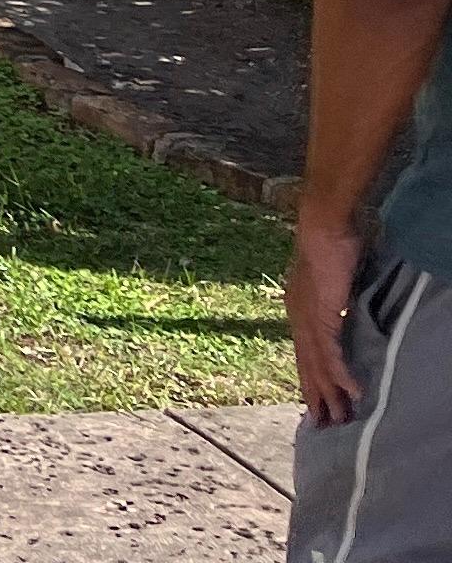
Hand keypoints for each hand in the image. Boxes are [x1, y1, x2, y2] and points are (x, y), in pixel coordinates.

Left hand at [290, 217, 366, 425]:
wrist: (324, 225)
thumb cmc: (334, 244)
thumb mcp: (337, 281)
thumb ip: (341, 299)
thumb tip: (352, 313)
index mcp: (299, 309)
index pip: (306, 352)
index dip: (311, 378)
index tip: (317, 402)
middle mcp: (298, 317)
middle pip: (307, 365)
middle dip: (316, 396)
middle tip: (325, 425)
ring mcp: (306, 316)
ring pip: (316, 364)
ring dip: (329, 393)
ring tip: (339, 419)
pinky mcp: (320, 313)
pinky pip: (330, 350)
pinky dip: (341, 373)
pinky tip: (350, 392)